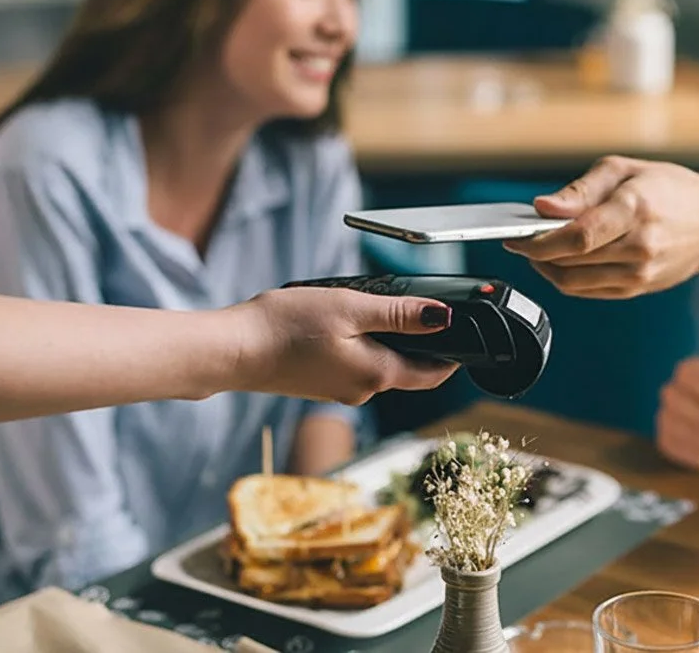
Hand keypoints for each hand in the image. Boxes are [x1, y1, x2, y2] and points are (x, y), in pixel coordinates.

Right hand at [232, 287, 457, 404]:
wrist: (232, 350)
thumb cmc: (285, 328)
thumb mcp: (350, 309)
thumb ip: (400, 316)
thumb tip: (444, 318)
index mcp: (377, 375)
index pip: (434, 374)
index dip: (455, 354)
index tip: (466, 331)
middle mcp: (362, 391)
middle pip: (409, 370)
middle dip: (423, 343)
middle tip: (425, 309)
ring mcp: (340, 391)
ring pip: (381, 366)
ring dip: (389, 341)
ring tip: (379, 308)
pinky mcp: (321, 384)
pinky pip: (356, 366)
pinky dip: (362, 345)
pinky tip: (344, 323)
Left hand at [503, 156, 698, 298]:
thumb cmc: (670, 189)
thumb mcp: (625, 170)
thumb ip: (580, 190)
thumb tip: (542, 208)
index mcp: (635, 210)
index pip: (577, 236)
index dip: (539, 240)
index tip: (515, 234)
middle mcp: (639, 247)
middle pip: (570, 261)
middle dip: (536, 252)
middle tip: (520, 238)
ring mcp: (639, 274)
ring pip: (574, 282)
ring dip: (547, 268)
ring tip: (538, 249)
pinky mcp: (637, 289)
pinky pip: (587, 290)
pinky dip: (566, 278)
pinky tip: (561, 260)